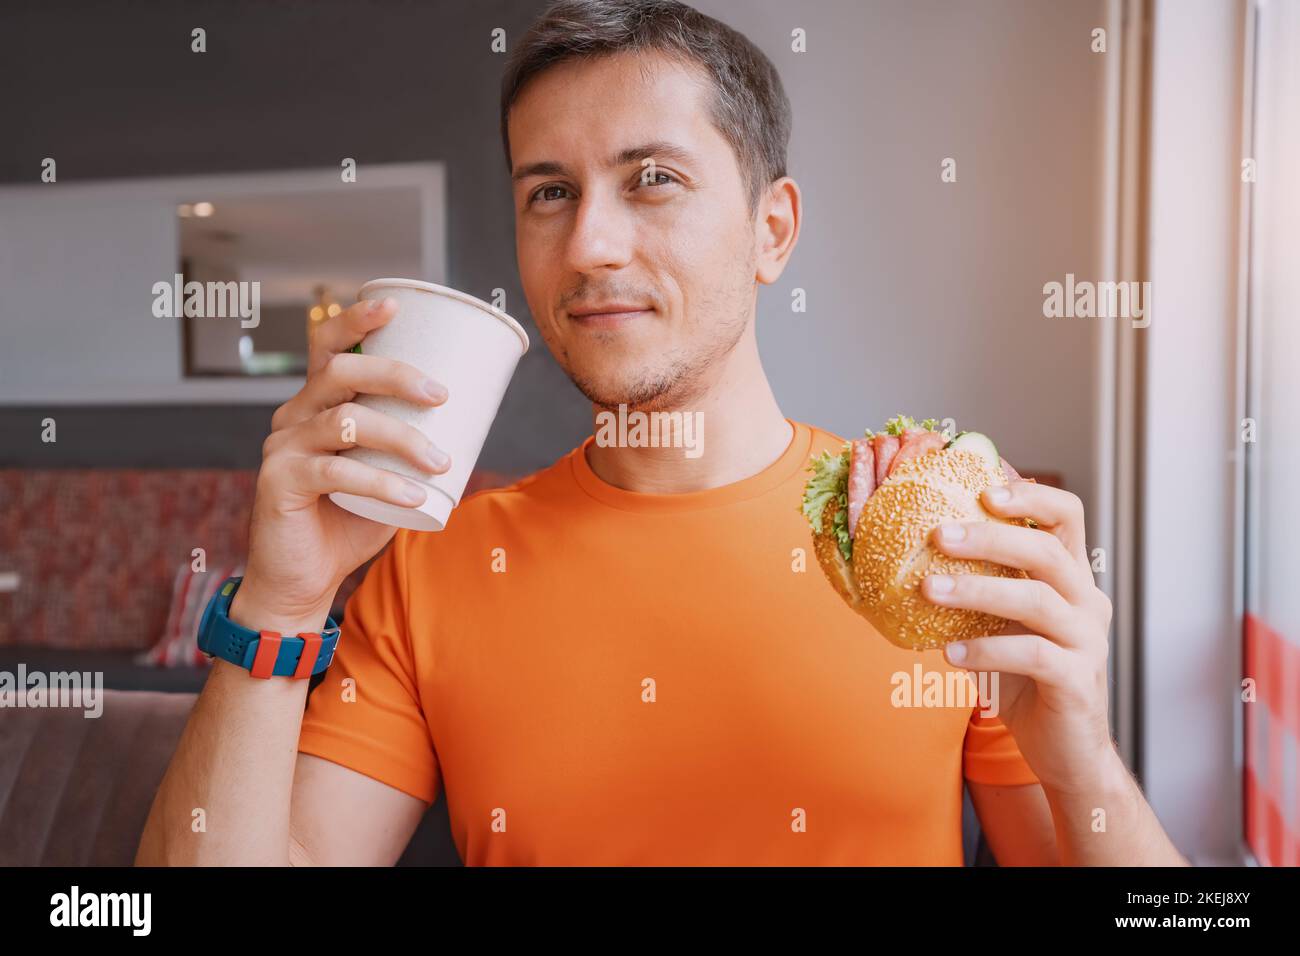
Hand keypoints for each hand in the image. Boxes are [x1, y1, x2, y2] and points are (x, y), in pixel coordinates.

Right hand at [234, 297, 452, 626]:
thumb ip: (412, 444)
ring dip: (401, 439)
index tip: (394, 306)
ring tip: (441, 462)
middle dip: (395, 374)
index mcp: (317, 403)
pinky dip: (381, 484)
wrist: (305, 579)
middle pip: (339, 372)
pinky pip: (335, 472)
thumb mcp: (387, 474)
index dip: (356, 320)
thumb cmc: (350, 522)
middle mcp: (293, 416)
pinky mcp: (278, 482)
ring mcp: (281, 448)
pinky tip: (413, 497)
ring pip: (345, 421)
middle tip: (441, 394)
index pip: (327, 345)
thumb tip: (476, 418)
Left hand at [919, 479, 1114, 795]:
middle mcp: (1087, 601)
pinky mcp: (1078, 679)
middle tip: (938, 534)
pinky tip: (949, 653)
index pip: (1067, 516)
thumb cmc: (1024, 679)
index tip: (984, 487)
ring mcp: (1088, 640)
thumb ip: (975, 589)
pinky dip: (986, 649)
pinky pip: (1031, 653)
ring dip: (976, 590)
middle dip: (989, 536)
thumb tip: (908, 555)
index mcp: (1071, 578)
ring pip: (1036, 598)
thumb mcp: (998, 624)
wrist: (1065, 750)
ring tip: (928, 589)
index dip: (1030, 495)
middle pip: (1046, 549)